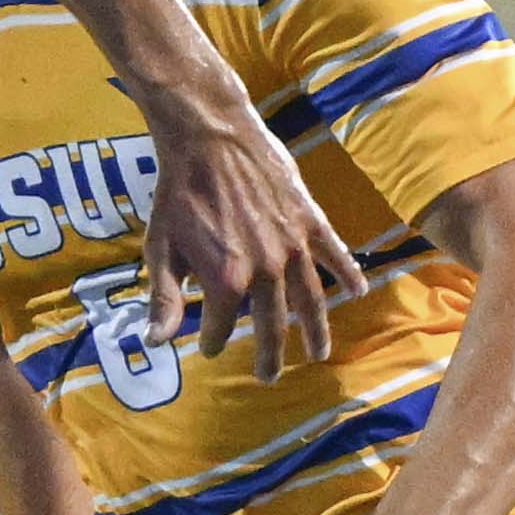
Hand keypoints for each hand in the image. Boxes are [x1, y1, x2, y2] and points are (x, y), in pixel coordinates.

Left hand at [136, 105, 352, 382]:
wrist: (209, 137)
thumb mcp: (160, 248)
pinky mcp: (309, 219)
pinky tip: (358, 292)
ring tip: (317, 354)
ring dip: (315, 329)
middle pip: (271, 323)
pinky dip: (348, 273)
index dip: (212, 340)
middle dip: (268, 353)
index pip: (221, 325)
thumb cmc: (177, 193)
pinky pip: (333, 253)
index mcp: (226, 280)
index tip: (208, 348)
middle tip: (268, 377)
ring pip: (310, 298)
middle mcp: (265, 269)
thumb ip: (164, 298)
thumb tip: (155, 342)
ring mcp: (292, 245)